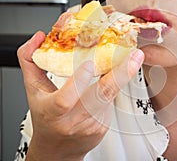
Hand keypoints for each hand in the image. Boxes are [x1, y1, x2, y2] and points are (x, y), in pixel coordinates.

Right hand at [17, 31, 143, 160]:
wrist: (57, 149)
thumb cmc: (45, 116)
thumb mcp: (33, 89)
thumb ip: (30, 61)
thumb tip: (39, 38)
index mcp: (52, 112)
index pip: (64, 100)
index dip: (78, 82)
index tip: (90, 64)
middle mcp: (73, 121)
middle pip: (100, 96)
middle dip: (121, 74)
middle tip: (135, 56)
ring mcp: (91, 125)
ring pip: (111, 95)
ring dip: (121, 75)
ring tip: (133, 58)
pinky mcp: (104, 126)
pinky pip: (112, 101)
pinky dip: (114, 86)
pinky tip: (114, 78)